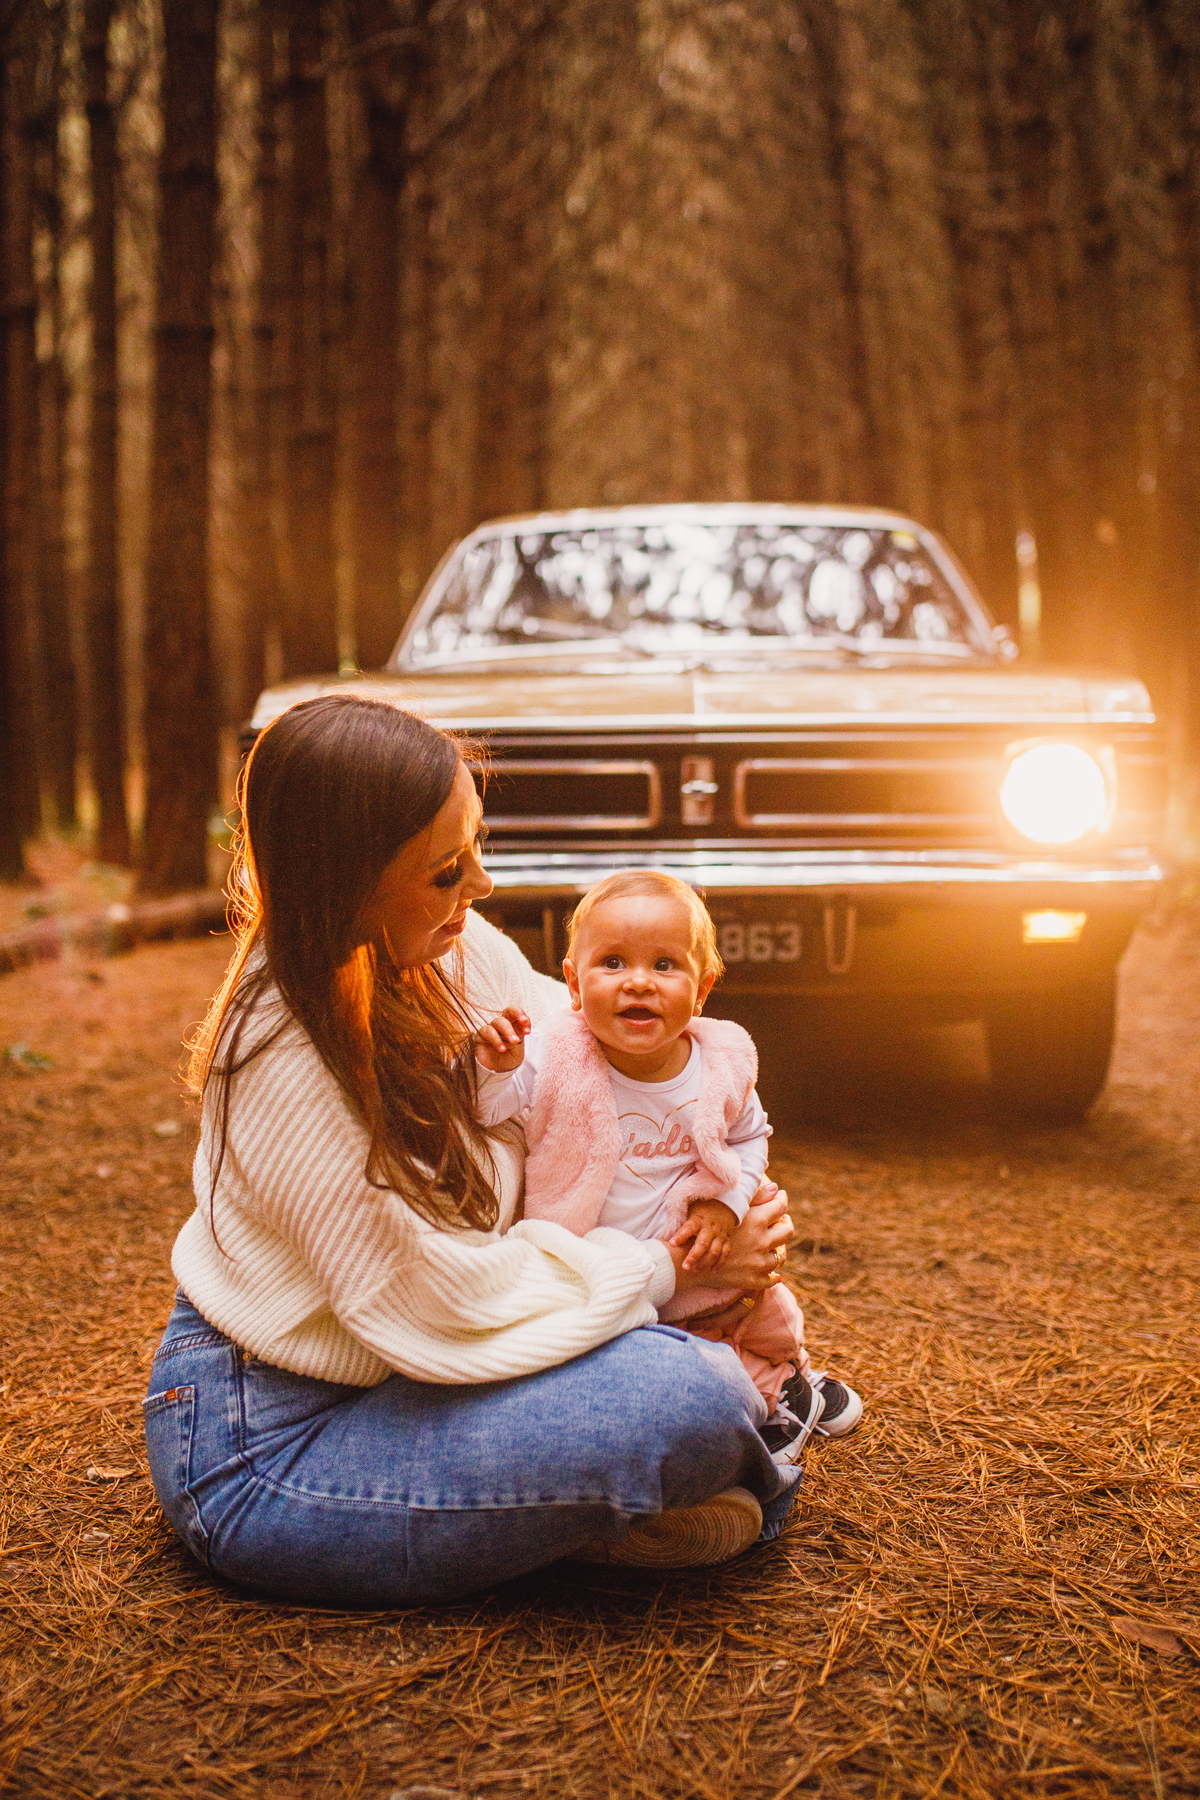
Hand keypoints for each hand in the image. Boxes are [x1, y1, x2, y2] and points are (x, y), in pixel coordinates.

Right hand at [474, 1006, 530, 1072]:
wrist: (498, 1071)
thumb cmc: (509, 1058)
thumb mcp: (519, 1050)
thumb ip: (520, 1038)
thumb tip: (522, 1029)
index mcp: (513, 1023)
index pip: (516, 1012)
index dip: (522, 1016)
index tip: (527, 1030)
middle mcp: (502, 1024)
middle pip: (507, 1012)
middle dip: (516, 1019)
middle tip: (519, 1036)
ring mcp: (491, 1028)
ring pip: (498, 1022)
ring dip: (507, 1031)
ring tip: (513, 1043)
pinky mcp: (480, 1035)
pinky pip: (487, 1031)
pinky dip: (496, 1039)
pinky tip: (502, 1048)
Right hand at [671, 1179, 791, 1295]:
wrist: (688, 1256)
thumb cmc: (703, 1224)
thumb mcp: (728, 1205)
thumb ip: (754, 1196)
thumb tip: (776, 1187)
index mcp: (757, 1220)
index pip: (780, 1207)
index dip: (782, 1201)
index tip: (781, 1199)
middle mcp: (761, 1241)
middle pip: (786, 1232)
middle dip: (786, 1225)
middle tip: (783, 1222)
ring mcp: (758, 1262)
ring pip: (779, 1257)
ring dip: (777, 1251)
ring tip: (773, 1248)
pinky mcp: (752, 1280)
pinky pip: (770, 1280)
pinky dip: (772, 1277)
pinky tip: (773, 1274)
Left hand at [671, 1198, 735, 1272]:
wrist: (723, 1204)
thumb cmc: (701, 1210)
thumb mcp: (690, 1210)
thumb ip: (680, 1221)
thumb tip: (662, 1234)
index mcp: (698, 1219)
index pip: (689, 1227)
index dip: (680, 1236)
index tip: (671, 1244)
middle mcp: (710, 1227)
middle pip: (703, 1244)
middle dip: (693, 1256)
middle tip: (685, 1267)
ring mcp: (720, 1234)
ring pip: (714, 1251)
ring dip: (705, 1263)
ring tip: (695, 1270)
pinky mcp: (727, 1240)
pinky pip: (725, 1253)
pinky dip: (719, 1263)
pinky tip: (712, 1270)